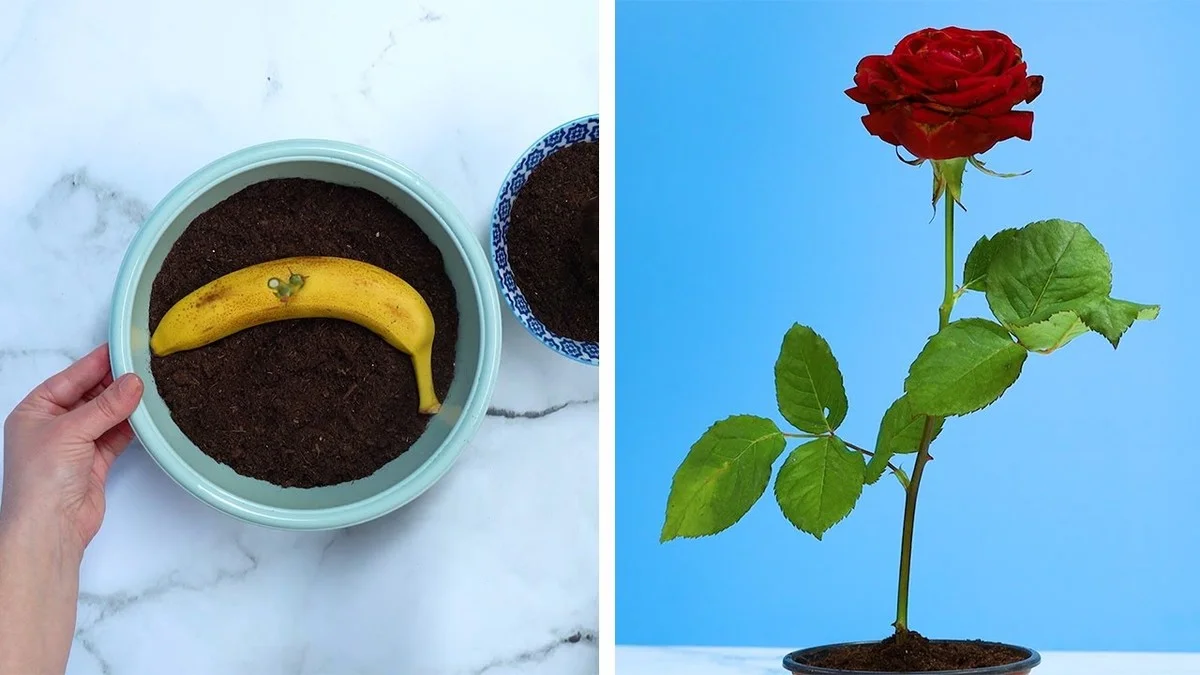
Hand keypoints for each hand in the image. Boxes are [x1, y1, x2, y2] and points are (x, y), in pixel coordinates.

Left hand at [1, 344, 143, 556]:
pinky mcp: (95, 461)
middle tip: (145, 366)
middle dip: (116, 383)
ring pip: (107, 414)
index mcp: (35, 411)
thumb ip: (106, 405)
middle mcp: (54, 425)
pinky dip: (132, 425)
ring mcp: (76, 443)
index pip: (71, 378)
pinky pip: (117, 434)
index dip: (97, 363)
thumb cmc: (41, 479)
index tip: (124, 347)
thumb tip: (134, 382)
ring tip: (152, 387)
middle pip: (91, 394)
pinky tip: (148, 414)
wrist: (50, 527)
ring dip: (127, 404)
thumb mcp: (71, 431)